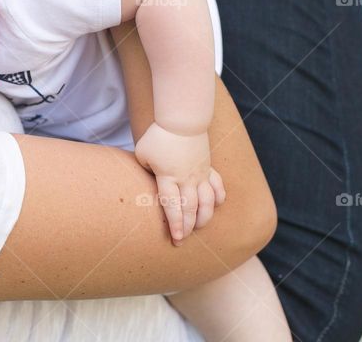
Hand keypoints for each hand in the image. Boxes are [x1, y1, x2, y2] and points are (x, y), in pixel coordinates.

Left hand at [134, 122, 225, 243]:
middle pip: (190, 208)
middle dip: (186, 227)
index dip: (175, 224)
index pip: (172, 206)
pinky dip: (218, 199)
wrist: (182, 120)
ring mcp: (200, 174)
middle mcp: (187, 178)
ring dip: (203, 217)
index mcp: (168, 176)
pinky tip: (214, 206)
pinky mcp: (208, 168)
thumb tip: (147, 185)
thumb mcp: (143, 155)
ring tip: (197, 227)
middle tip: (182, 241)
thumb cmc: (158, 137)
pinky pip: (218, 187)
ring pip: (207, 202)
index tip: (177, 239)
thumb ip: (145, 172)